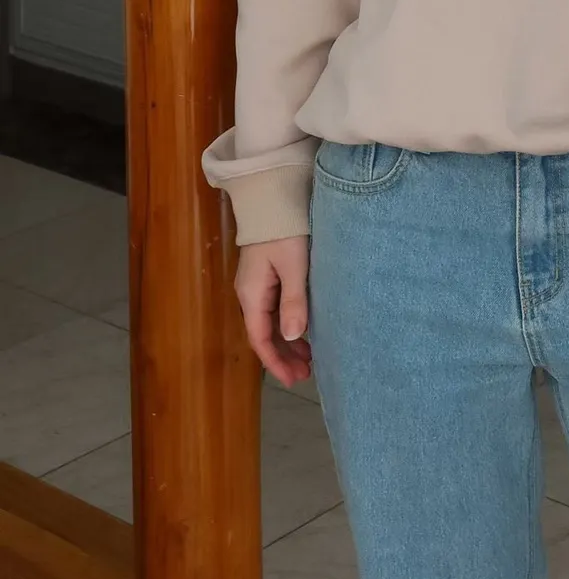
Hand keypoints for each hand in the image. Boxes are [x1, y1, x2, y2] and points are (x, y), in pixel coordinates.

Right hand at [234, 236, 312, 386]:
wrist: (273, 198)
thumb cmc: (285, 231)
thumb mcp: (294, 266)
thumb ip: (293, 301)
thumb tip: (291, 337)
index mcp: (252, 295)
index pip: (260, 339)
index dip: (276, 363)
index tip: (293, 380)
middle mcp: (250, 294)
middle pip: (264, 335)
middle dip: (283, 357)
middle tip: (306, 374)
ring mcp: (257, 285)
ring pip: (270, 324)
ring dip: (287, 342)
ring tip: (308, 358)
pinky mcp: (267, 276)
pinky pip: (275, 310)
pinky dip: (287, 324)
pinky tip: (302, 331)